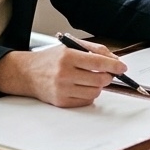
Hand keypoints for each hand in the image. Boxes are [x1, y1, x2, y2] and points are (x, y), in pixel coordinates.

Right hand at [0, 38, 127, 107]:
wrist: (26, 73)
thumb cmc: (50, 59)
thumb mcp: (70, 47)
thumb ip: (94, 50)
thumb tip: (115, 59)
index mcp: (67, 56)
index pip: (98, 62)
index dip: (114, 65)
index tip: (122, 67)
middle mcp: (64, 73)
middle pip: (100, 79)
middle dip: (108, 76)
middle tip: (107, 73)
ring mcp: (62, 89)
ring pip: (95, 91)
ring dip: (98, 86)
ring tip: (90, 79)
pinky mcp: (61, 102)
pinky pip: (86, 101)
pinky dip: (89, 94)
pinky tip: (81, 87)